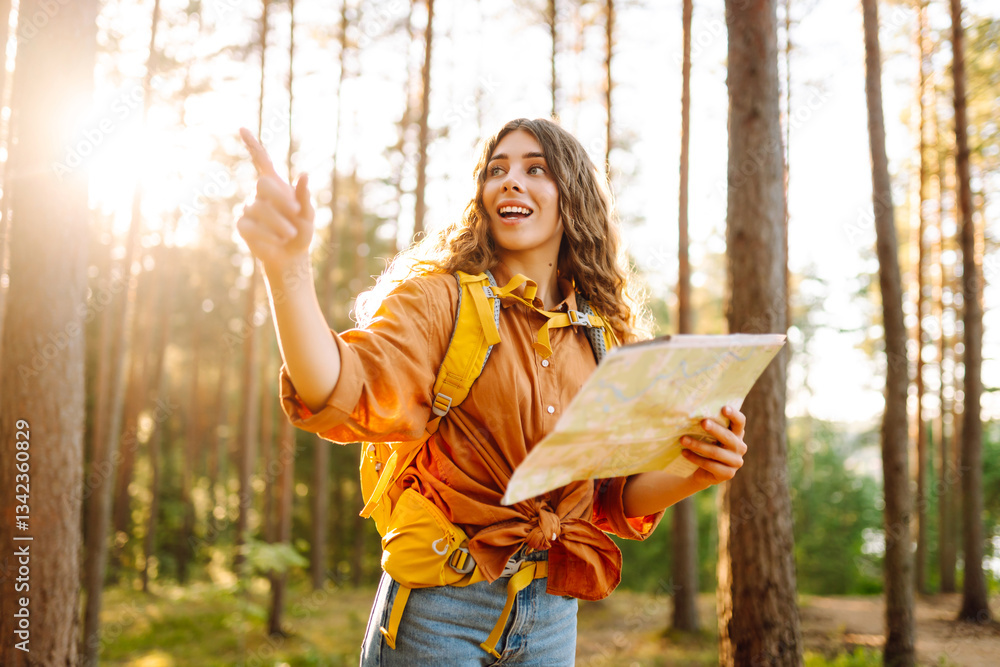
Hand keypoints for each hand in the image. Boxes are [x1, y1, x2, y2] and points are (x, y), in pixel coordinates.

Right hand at [236, 127, 314, 273]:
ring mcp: (249, 208)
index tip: (242, 128)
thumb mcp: (308, 215)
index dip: (252, 145)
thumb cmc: (301, 231)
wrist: (291, 256)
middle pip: (263, 184)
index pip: (262, 160)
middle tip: (297, 213)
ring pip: (258, 209)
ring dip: (279, 224)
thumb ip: (304, 196)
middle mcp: (259, 194)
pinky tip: (277, 241)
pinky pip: (251, 226)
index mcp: (276, 185)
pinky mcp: (243, 225)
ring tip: (290, 235)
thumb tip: (304, 174)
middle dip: (281, 199)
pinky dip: (268, 235)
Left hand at [680, 406, 746, 486]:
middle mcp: (740, 447)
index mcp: (737, 433)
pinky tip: (684, 453)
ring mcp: (736, 462)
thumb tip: (690, 411)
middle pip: (727, 436)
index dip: (734, 414)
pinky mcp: (728, 474)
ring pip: (715, 452)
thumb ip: (708, 425)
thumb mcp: (709, 435)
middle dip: (714, 429)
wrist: (703, 470)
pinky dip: (695, 458)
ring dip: (698, 445)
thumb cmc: (706, 445)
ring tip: (683, 439)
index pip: (740, 422)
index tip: (723, 408)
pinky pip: (710, 465)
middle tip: (702, 422)